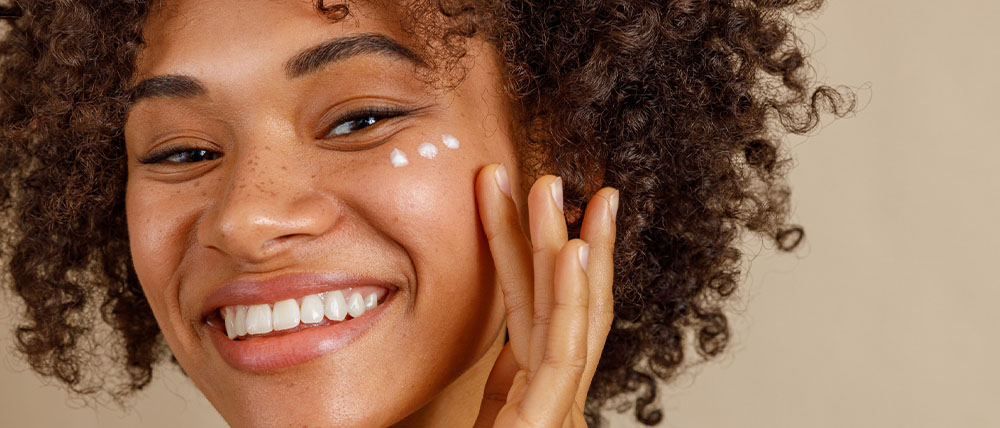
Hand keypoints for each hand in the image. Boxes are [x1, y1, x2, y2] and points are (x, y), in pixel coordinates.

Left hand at [473, 164, 617, 427]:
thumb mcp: (495, 418)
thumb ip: (507, 383)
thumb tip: (514, 343)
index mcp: (540, 390)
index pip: (544, 310)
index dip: (544, 253)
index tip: (541, 203)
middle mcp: (557, 394)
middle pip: (563, 302)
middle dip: (560, 234)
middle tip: (552, 174)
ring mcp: (560, 411)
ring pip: (568, 314)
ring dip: (561, 242)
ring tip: (550, 185)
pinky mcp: (548, 423)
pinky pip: (564, 353)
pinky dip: (571, 298)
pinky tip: (573, 250)